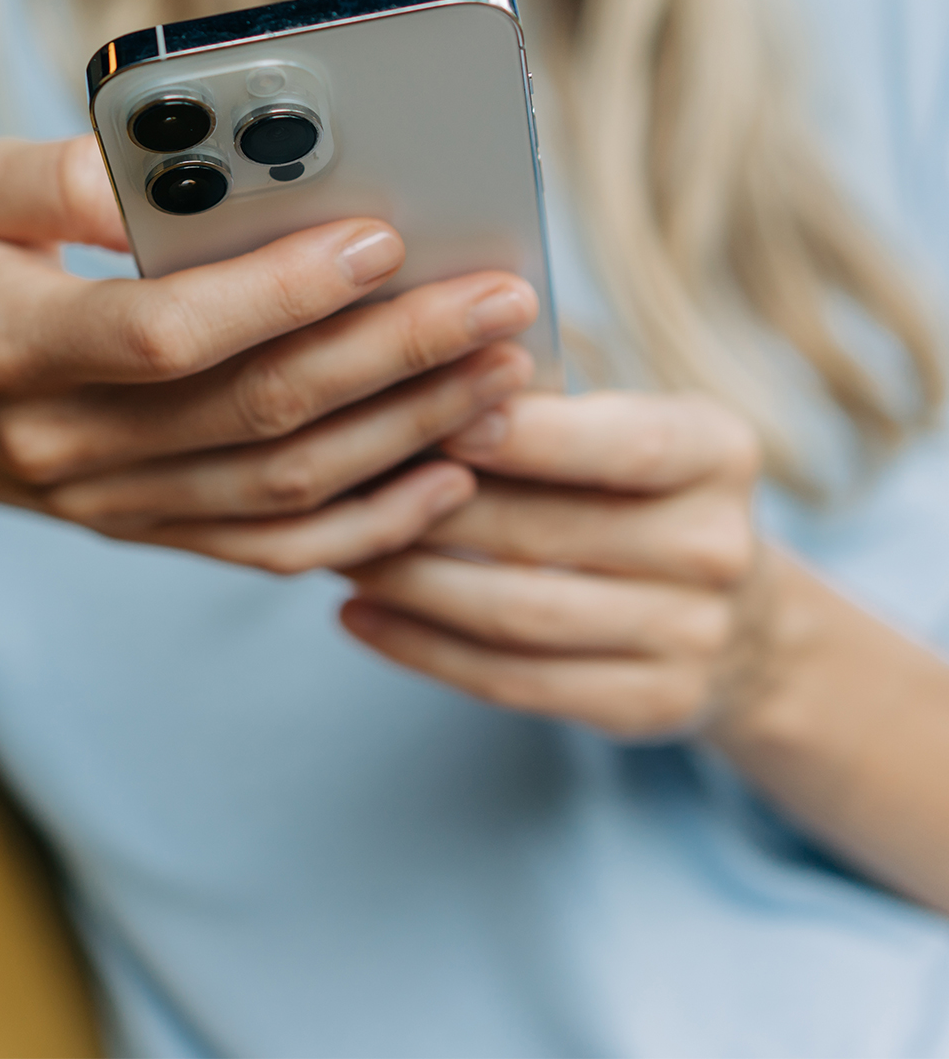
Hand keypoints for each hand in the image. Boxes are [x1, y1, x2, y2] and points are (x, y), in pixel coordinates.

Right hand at [0, 137, 536, 571]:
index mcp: (15, 345)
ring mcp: (117, 504)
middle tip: (499, 302)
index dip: (281, 291)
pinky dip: (370, 526)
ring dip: (406, 436)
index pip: (169, 332)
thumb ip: (53, 176)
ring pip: (285, 490)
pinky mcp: (151, 531)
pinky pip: (274, 550)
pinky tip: (450, 477)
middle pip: (258, 414)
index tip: (384, 238)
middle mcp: (71, 444)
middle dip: (393, 357)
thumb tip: (164, 169)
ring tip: (503, 378)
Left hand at [340, 391, 772, 737]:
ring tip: (337, 550)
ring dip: (410, 581)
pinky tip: (359, 616)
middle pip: (546, 533)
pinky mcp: (649, 705)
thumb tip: (416, 374)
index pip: (621, 443)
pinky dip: (422, 649)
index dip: (527, 436)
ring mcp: (691, 638)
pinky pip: (512, 680)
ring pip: (517, 613)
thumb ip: (547, 407)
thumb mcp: (632, 429)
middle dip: (430, 509)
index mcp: (718, 453)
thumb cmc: (643, 494)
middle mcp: (717, 548)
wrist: (742, 624)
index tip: (433, 421)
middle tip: (340, 485)